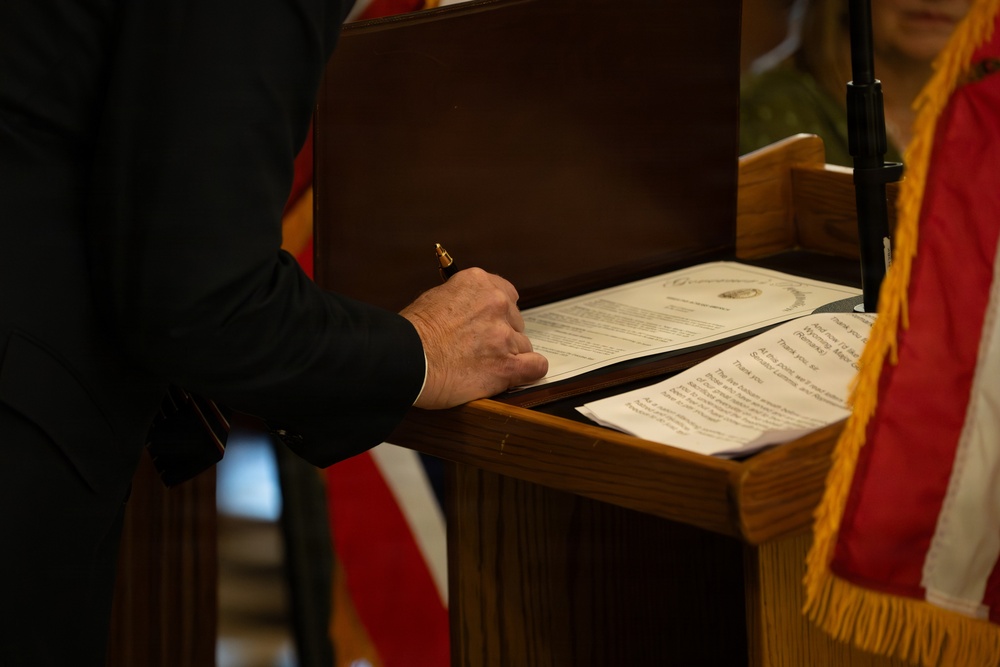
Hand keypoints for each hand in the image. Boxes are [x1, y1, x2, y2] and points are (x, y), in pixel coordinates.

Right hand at [400, 268, 547, 408]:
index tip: (489, 323)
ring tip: (484, 366)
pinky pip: (536, 366)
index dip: (498, 313)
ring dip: (508, 355)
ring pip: (523, 345)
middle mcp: (495, 304)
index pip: (506, 294)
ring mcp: (503, 335)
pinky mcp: (506, 365)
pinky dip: (529, 371)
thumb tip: (469, 309)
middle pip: (515, 321)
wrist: (405, 360)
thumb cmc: (411, 334)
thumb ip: (461, 300)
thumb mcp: (434, 298)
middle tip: (480, 348)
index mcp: (477, 283)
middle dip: (502, 334)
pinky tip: (517, 375)